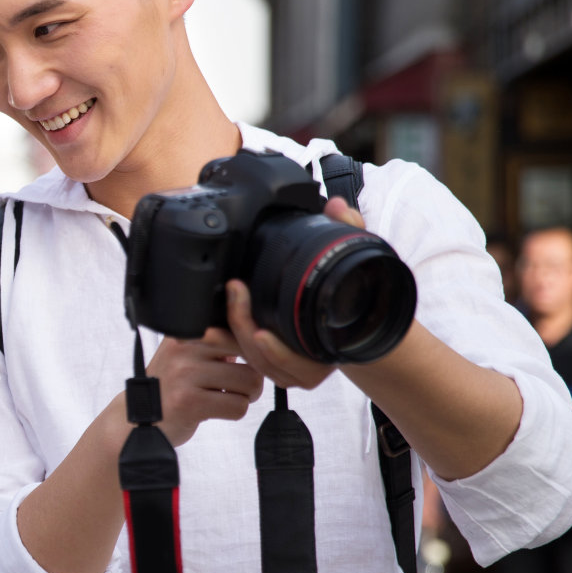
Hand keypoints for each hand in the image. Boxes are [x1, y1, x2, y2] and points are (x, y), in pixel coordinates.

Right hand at [146, 329, 265, 446]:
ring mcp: (186, 374)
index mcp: (187, 331)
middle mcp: (185, 347)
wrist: (138, 420)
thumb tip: (257, 339)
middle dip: (251, 376)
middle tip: (235, 386)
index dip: (249, 353)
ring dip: (244, 396)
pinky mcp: (190, 402)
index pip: (240, 332)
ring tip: (224, 398)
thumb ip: (218, 344)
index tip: (236, 365)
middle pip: (251, 356)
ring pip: (249, 383)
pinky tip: (214, 410)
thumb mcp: (185, 355)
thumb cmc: (170, 387)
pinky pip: (238, 407)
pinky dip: (233, 412)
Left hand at [224, 196, 362, 390]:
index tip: (263, 333)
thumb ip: (349, 230)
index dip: (281, 352)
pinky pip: (249, 360)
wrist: (359, 319)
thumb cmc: (356, 290)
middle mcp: (311, 364)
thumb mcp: (355, 258)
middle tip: (237, 295)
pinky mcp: (274, 360)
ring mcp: (291, 366)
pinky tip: (212, 329)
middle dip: (246, 334)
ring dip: (234, 340)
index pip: (303, 364)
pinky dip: (230, 346)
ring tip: (219, 313)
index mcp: (331, 348)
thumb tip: (337, 206)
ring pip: (256, 363)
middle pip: (270, 362)